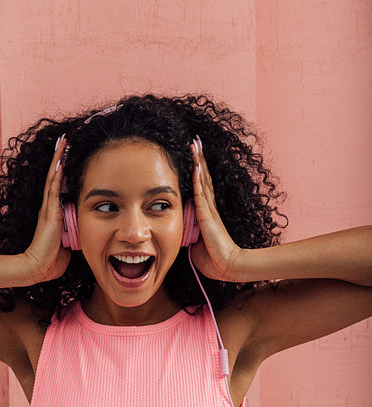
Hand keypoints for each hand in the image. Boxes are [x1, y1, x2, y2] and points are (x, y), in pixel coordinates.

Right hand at [21, 135, 71, 282]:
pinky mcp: (50, 212)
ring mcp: (48, 208)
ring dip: (58, 159)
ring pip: (54, 177)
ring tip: (63, 142)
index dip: (62, 171)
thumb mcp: (66, 244)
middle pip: (55, 176)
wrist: (38, 266)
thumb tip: (82, 232)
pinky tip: (61, 161)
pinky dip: (57, 174)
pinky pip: (54, 188)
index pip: (58, 186)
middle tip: (64, 140)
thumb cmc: (51, 259)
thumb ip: (72, 234)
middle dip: (59, 158)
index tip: (67, 155)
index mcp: (53, 213)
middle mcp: (49, 207)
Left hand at [189, 136, 241, 280]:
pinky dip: (198, 179)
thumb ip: (189, 234)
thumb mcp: (196, 243)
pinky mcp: (207, 215)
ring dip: (198, 161)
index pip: (202, 186)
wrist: (226, 266)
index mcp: (207, 213)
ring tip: (195, 144)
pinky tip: (195, 166)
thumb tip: (180, 232)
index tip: (194, 154)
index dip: (198, 169)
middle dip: (199, 158)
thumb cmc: (212, 259)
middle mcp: (209, 207)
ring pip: (203, 180)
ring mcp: (209, 209)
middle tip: (195, 140)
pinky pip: (201, 194)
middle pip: (204, 176)